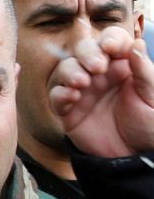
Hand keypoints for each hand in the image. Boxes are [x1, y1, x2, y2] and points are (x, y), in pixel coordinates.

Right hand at [49, 25, 153, 156]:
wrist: (133, 158)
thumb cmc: (149, 127)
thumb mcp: (153, 99)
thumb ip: (145, 72)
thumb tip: (135, 44)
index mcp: (123, 66)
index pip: (111, 40)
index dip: (109, 39)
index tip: (112, 49)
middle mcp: (100, 75)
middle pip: (84, 49)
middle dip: (87, 53)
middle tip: (97, 67)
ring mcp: (82, 91)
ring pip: (66, 68)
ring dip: (70, 71)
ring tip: (83, 83)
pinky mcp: (68, 109)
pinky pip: (55, 95)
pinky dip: (60, 93)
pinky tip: (72, 98)